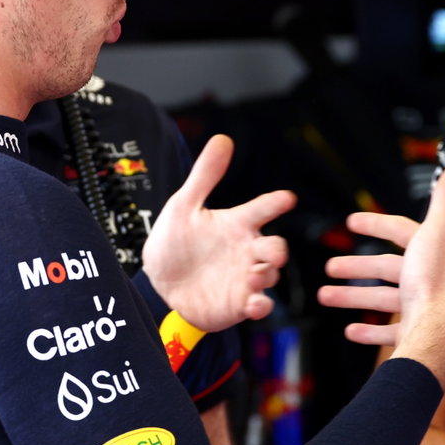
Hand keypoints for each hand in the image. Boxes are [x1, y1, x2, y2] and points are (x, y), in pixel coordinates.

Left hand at [142, 135, 294, 331]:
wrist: (157, 280)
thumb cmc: (175, 239)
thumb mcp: (184, 204)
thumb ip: (204, 174)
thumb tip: (222, 139)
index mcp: (238, 223)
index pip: (262, 209)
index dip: (275, 202)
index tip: (287, 197)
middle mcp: (247, 250)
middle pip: (275, 248)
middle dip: (279, 250)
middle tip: (275, 251)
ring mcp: (246, 277)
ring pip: (270, 275)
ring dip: (266, 275)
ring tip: (253, 276)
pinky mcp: (239, 303)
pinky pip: (260, 305)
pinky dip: (261, 305)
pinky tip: (254, 303)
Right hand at [317, 161, 444, 388]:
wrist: (435, 331)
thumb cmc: (431, 282)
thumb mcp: (435, 231)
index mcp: (429, 254)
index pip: (402, 231)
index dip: (377, 224)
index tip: (350, 222)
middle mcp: (426, 280)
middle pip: (387, 269)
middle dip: (357, 265)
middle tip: (330, 266)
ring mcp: (419, 310)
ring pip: (382, 301)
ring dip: (353, 296)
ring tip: (324, 295)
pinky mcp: (413, 334)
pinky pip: (388, 333)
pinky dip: (368, 332)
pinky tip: (351, 331)